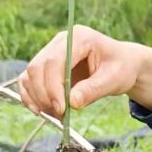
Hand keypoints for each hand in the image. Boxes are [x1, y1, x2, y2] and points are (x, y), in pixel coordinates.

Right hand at [16, 25, 151, 117]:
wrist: (122, 65)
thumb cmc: (121, 68)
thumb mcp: (114, 79)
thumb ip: (93, 90)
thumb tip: (72, 103)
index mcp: (78, 37)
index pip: (54, 61)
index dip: (53, 87)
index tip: (61, 109)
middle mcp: (60, 41)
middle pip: (37, 67)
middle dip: (44, 95)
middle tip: (59, 115)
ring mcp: (50, 52)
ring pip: (29, 75)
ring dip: (37, 98)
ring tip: (56, 115)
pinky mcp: (46, 66)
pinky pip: (28, 80)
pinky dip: (30, 97)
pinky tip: (41, 111)